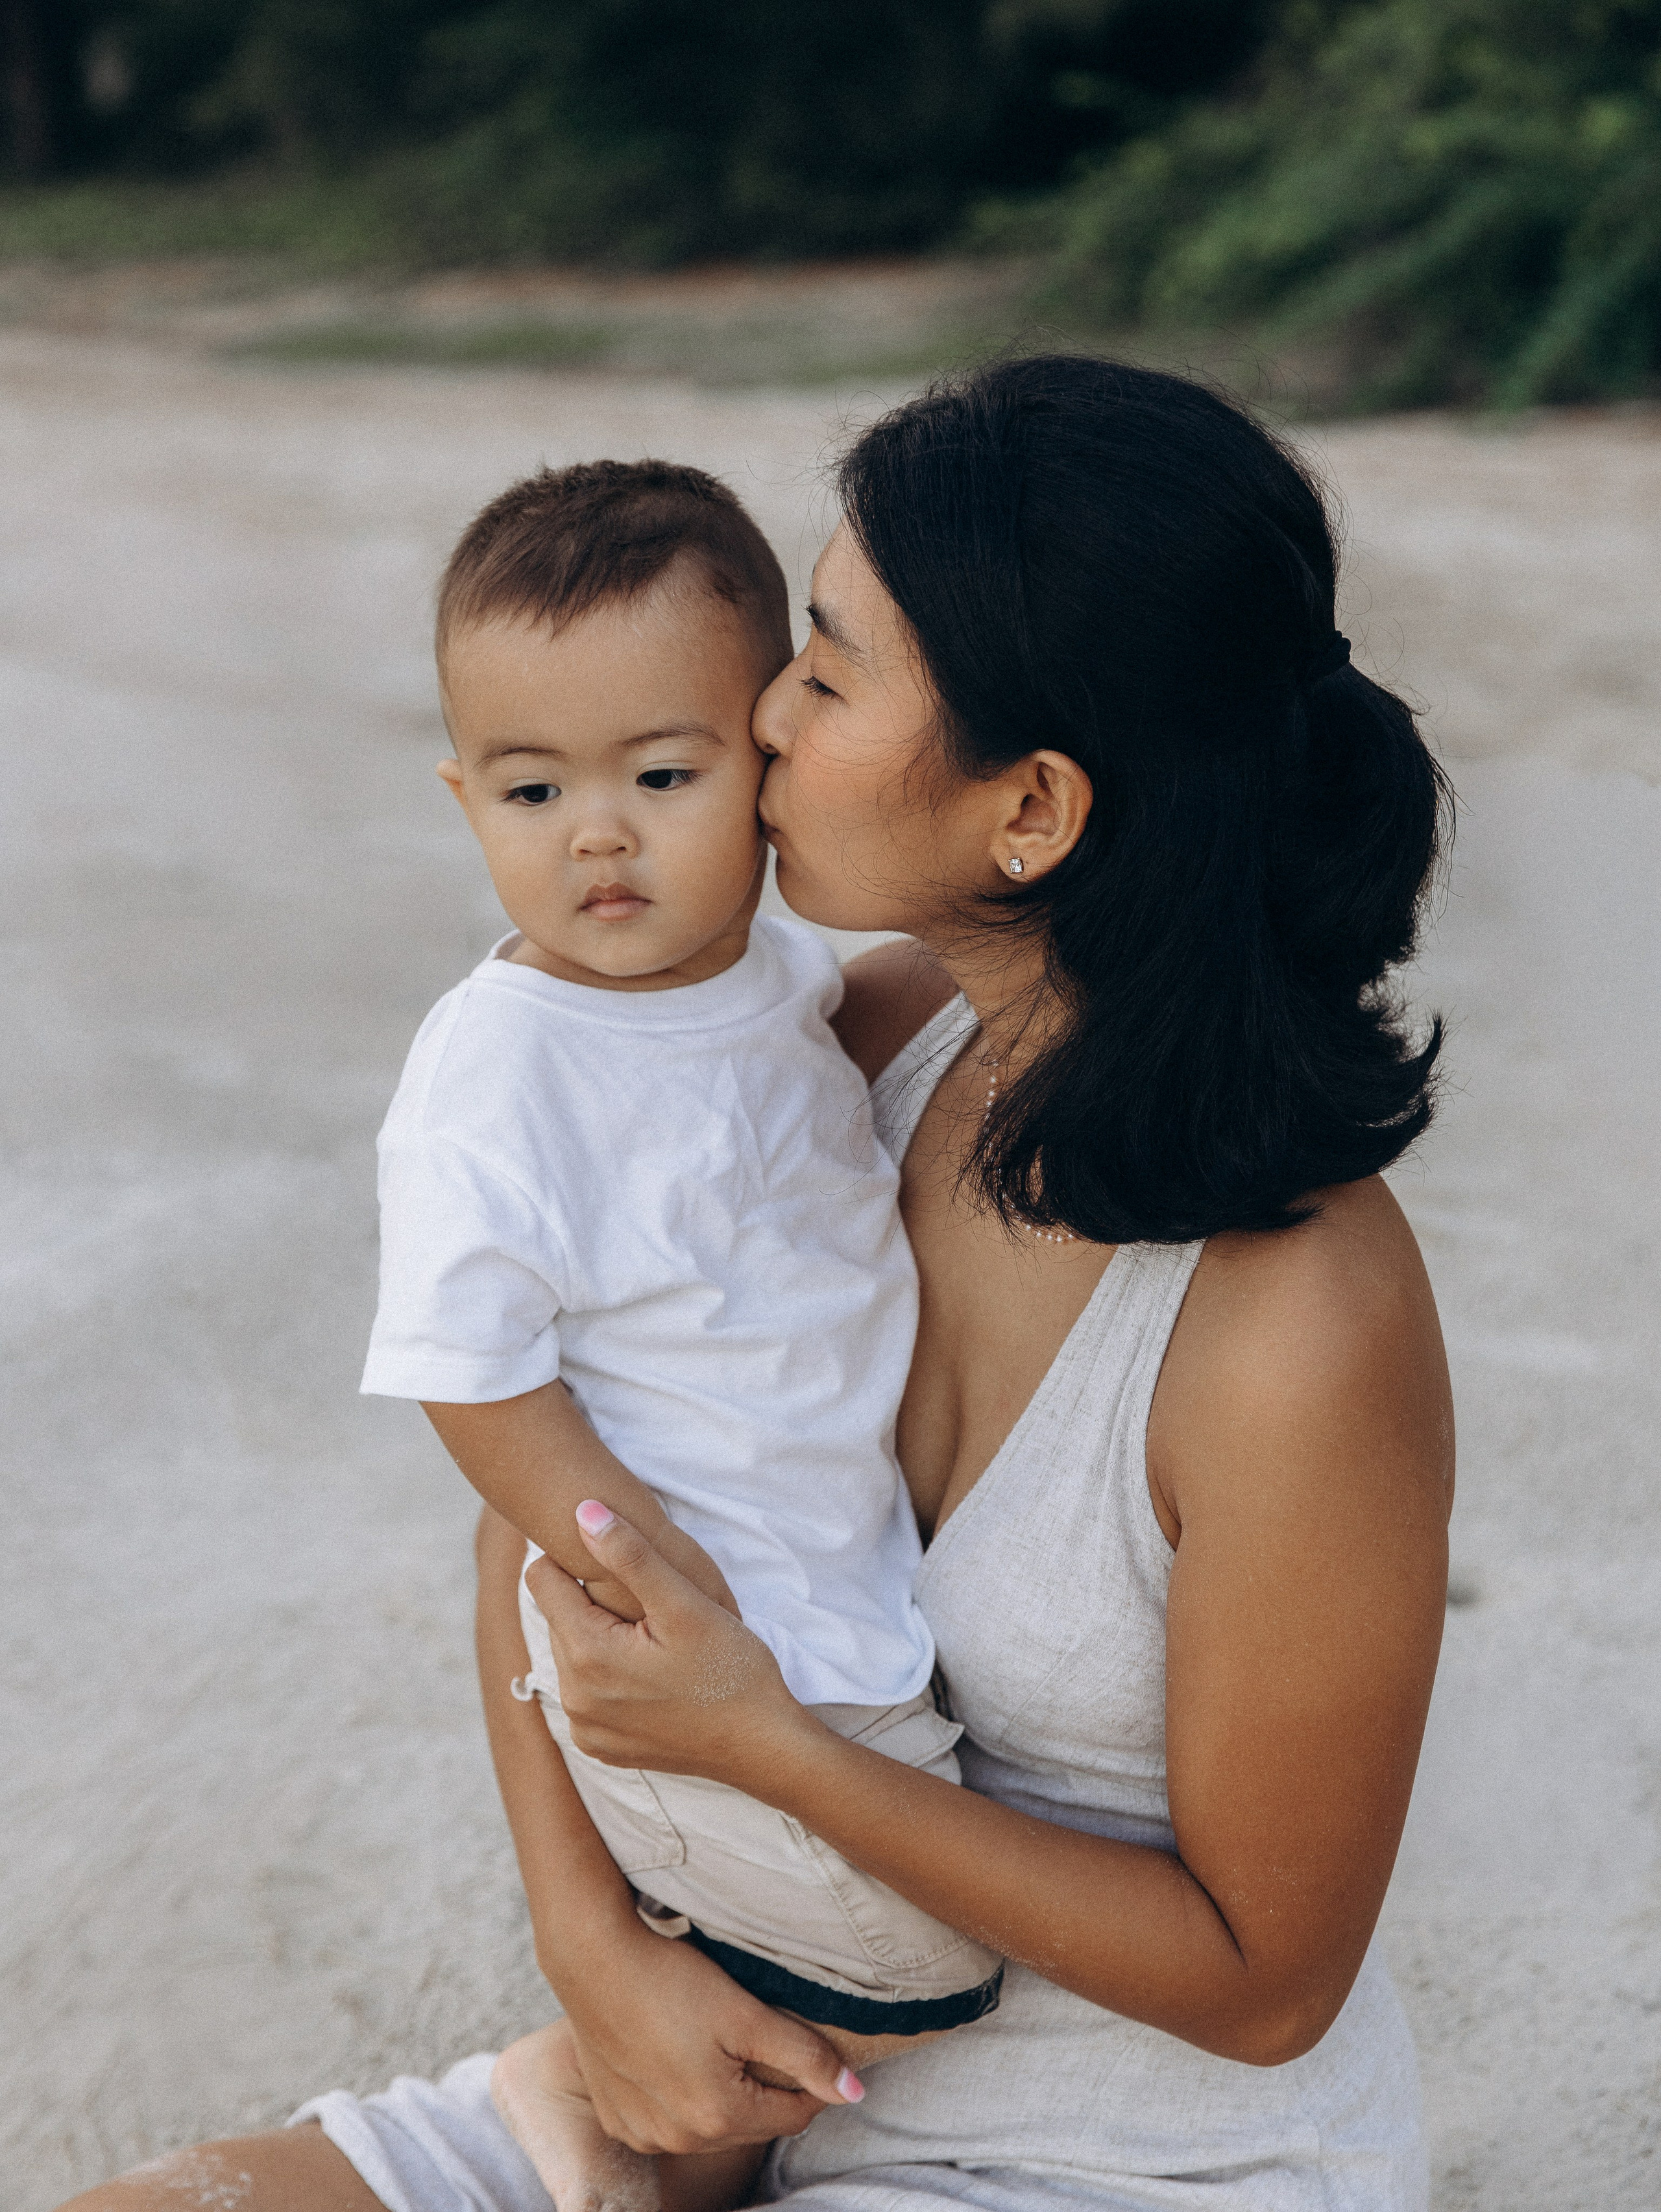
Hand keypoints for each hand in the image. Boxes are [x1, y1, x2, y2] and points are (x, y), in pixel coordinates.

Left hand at [525, 1504, 819, 1786]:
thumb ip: (631, 1554)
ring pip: (572, 1652)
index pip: (543, 1579)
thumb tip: (582, 1511)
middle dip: (594, 1600)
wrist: (762, 1747)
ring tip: (656, 1636)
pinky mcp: (600, 1745)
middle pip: (558, 1616)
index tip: (624, 1565)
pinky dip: (609, 1673)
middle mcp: (573, 1697)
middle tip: (652, 1604)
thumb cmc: (732, 1672)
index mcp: (587, 1656)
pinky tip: (653, 1672)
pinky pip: (586, 1690)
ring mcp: (584, 1727)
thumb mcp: (686, 1605)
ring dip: (602, 1635)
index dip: (578, 1559)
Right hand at [557, 1915, 861, 2153]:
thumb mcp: (748, 2013)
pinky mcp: (616, 2119)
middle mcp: (679, 2139)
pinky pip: (666, 2121)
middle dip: (765, 2087)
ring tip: (711, 2040)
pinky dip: (679, 2097)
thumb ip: (805, 2056)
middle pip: (752, 2123)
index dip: (809, 2080)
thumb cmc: (671, 1979)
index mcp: (719, 2116)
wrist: (593, 1959)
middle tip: (754, 2034)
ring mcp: (643, 2133)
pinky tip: (673, 2054)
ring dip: (722, 2094)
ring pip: (710, 2125)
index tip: (800, 2044)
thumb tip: (854, 2093)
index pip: (795, 2115)